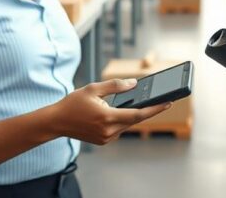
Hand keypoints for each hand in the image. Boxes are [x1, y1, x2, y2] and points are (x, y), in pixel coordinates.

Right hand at [50, 79, 169, 144]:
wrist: (56, 122)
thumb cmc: (73, 103)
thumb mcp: (93, 88)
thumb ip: (115, 86)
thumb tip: (134, 84)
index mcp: (107, 117)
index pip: (138, 114)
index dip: (155, 109)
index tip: (169, 102)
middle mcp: (109, 131)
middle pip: (134, 120)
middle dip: (145, 110)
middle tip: (158, 99)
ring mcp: (106, 138)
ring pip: (127, 125)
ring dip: (132, 115)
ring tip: (135, 103)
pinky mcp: (103, 141)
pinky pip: (119, 129)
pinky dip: (121, 120)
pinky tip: (118, 112)